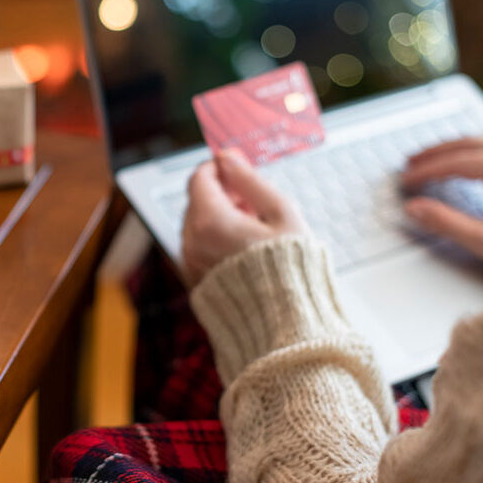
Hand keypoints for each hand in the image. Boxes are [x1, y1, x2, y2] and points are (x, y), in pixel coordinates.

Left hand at [182, 148, 305, 283]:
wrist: (285, 324)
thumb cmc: (292, 269)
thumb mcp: (281, 213)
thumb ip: (250, 181)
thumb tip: (228, 158)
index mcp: (211, 222)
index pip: (200, 178)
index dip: (219, 167)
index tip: (238, 166)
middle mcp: (192, 242)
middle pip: (197, 200)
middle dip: (222, 193)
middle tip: (255, 200)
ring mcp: (191, 263)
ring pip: (197, 224)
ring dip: (220, 216)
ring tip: (255, 227)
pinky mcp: (195, 279)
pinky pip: (199, 246)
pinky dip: (215, 238)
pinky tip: (244, 246)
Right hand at [401, 137, 482, 265]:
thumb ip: (446, 224)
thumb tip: (413, 209)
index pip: (457, 162)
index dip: (427, 170)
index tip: (406, 179)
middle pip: (468, 144)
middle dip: (435, 153)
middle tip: (410, 163)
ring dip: (453, 148)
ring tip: (430, 158)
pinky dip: (473, 151)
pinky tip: (460, 159)